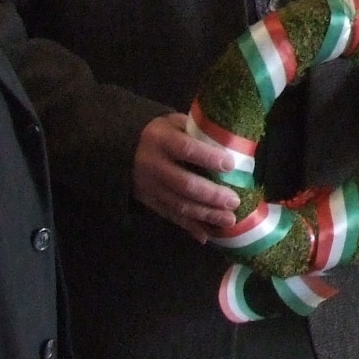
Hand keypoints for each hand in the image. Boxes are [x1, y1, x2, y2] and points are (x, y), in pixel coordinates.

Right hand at [133, 115, 244, 243]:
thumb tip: (234, 141)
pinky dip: (189, 227)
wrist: (125, 148)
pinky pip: (171, 216)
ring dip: (205, 215)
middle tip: (234, 201)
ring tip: (229, 220)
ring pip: (179, 204)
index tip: (231, 165)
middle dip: (211, 195)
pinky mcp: (149, 201)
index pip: (186, 149)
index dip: (209, 158)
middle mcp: (153, 164)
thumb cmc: (163, 133)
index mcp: (161, 139)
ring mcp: (149, 186)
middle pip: (184, 183)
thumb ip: (199, 130)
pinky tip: (206, 235)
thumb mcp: (176, 122)